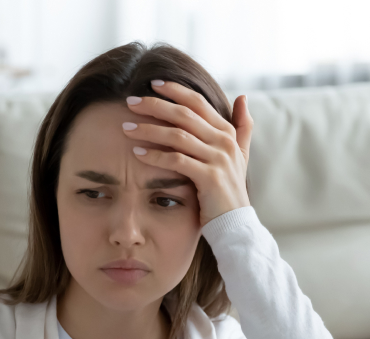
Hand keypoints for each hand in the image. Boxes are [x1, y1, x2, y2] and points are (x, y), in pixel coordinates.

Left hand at [123, 80, 253, 227]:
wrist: (234, 223)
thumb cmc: (229, 189)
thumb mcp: (241, 155)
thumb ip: (242, 126)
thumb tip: (243, 97)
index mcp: (228, 132)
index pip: (198, 102)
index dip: (175, 90)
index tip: (152, 84)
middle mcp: (224, 142)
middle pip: (184, 114)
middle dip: (155, 105)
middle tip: (130, 101)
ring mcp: (218, 159)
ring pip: (177, 135)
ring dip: (149, 129)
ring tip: (126, 127)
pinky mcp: (209, 177)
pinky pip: (177, 160)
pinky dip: (155, 155)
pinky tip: (137, 153)